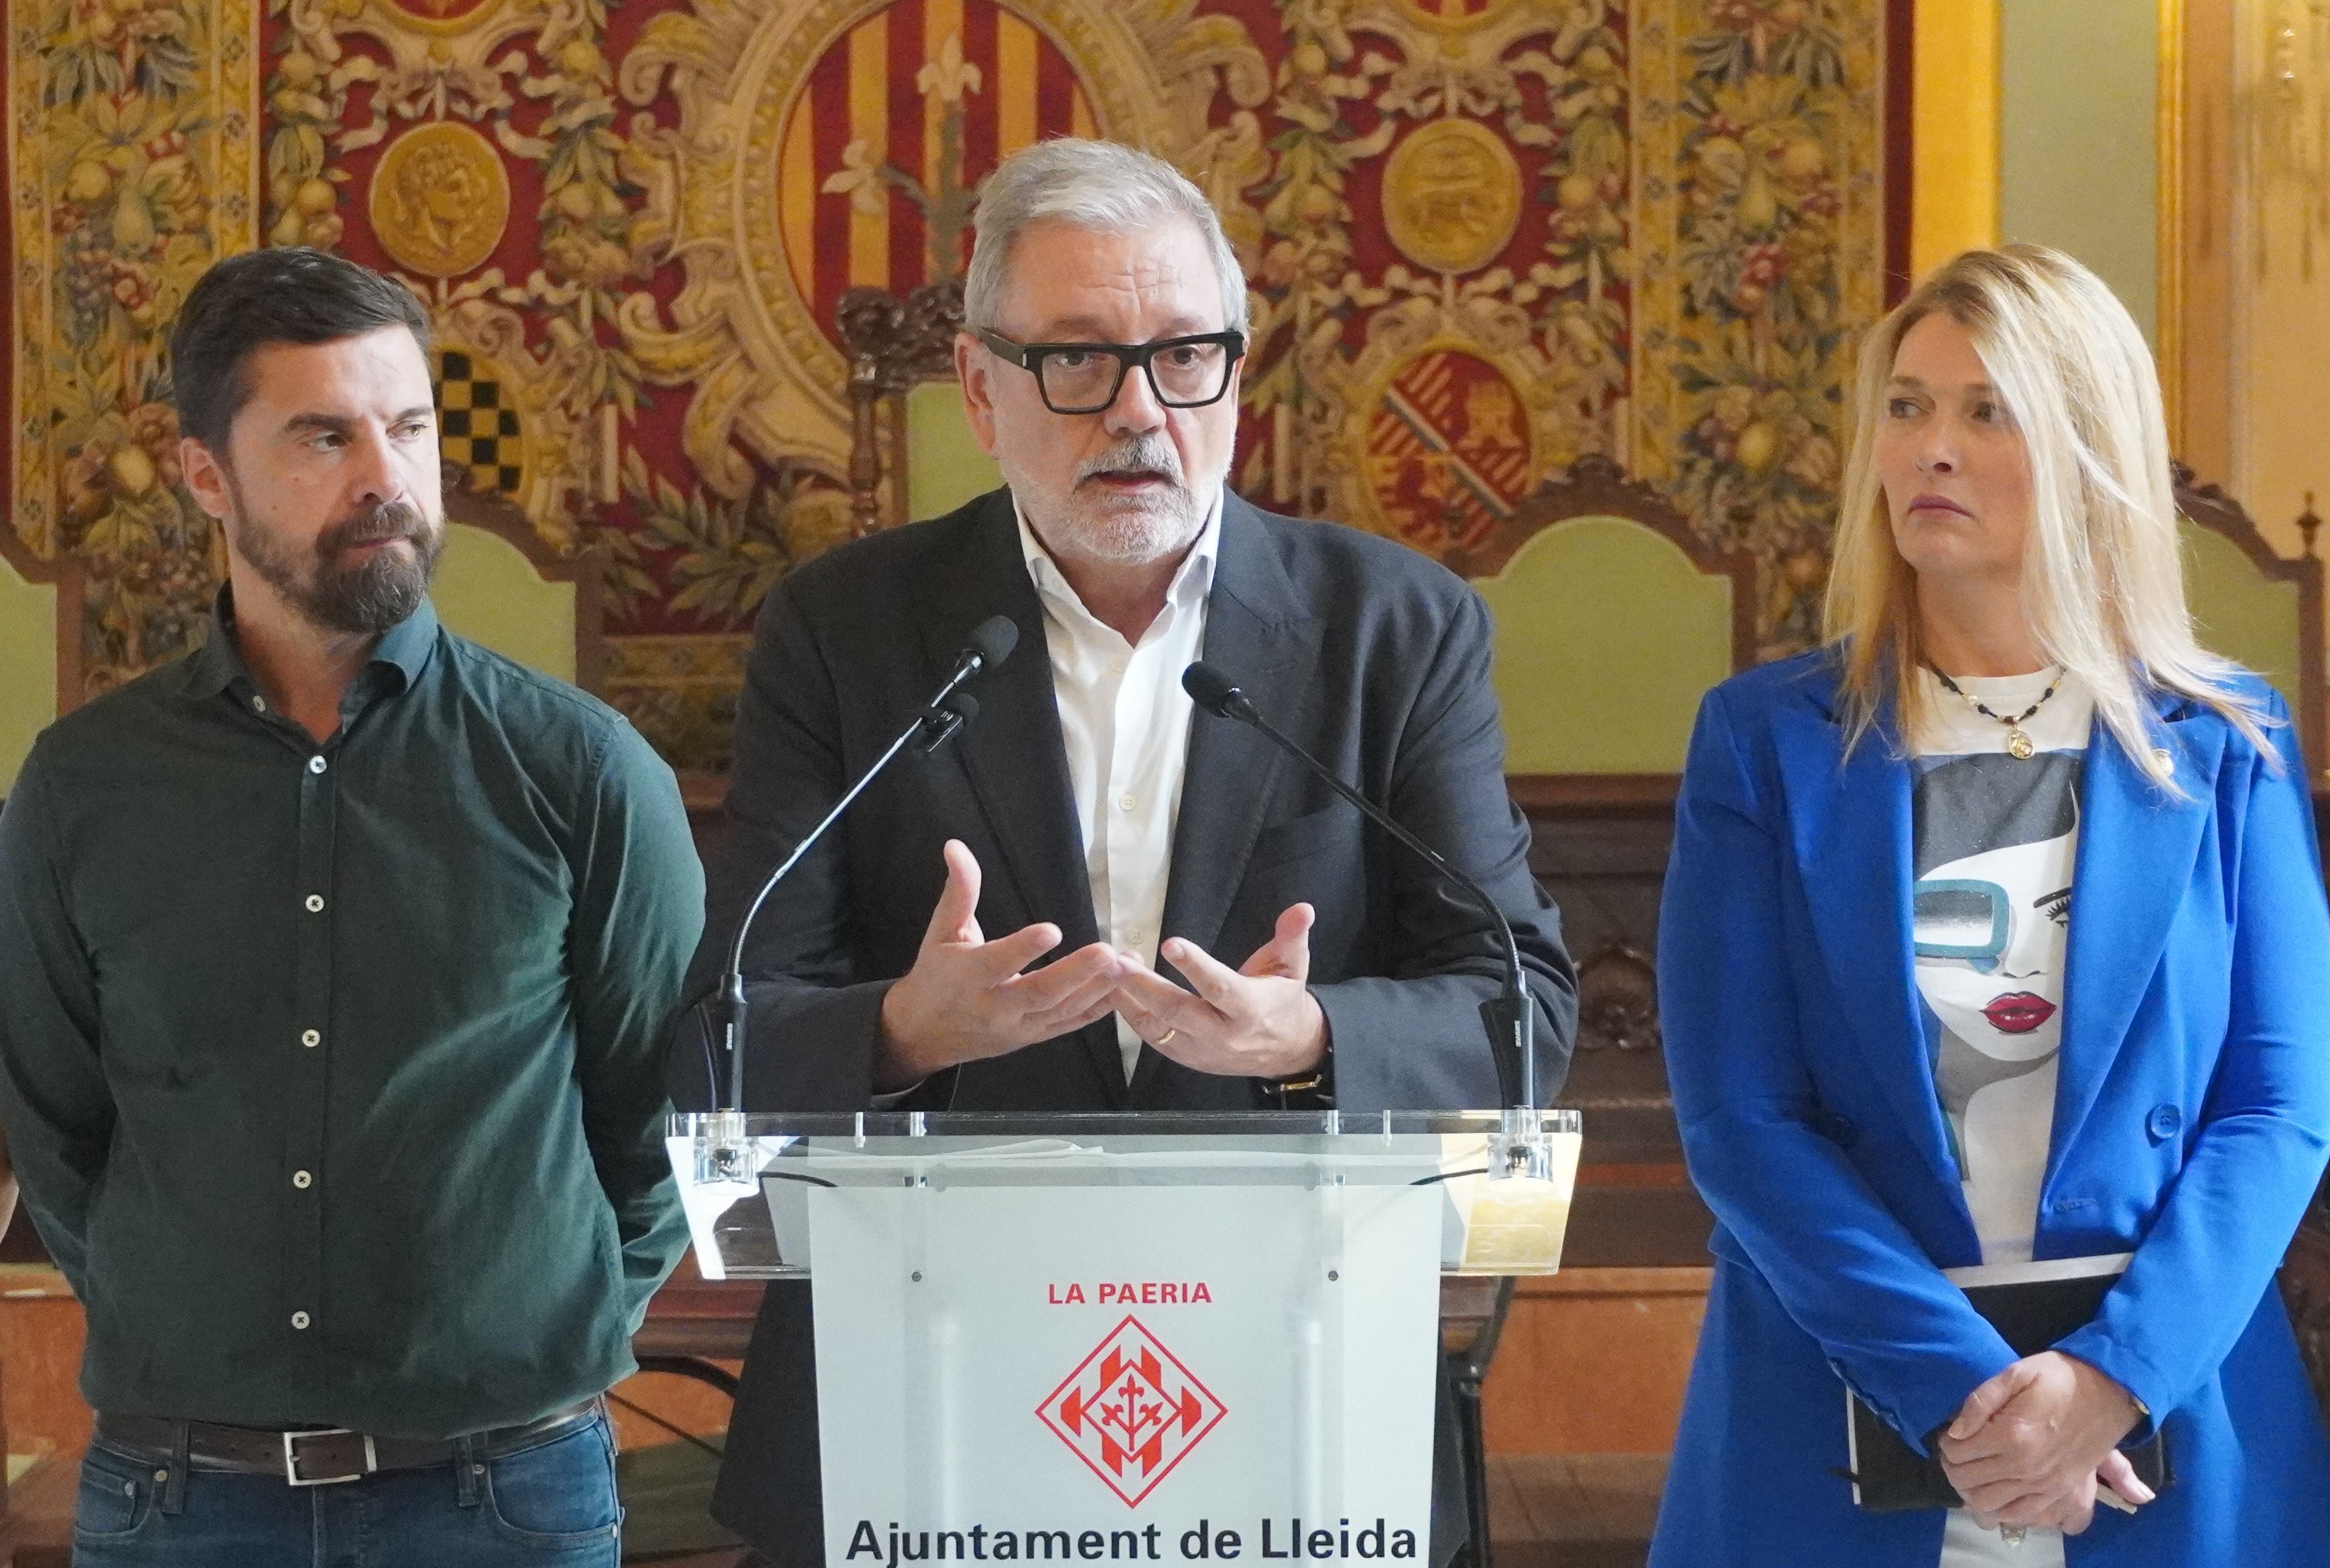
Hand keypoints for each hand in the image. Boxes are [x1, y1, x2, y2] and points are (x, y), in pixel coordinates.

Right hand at [875, 840, 1126, 1089]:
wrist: (925, 1034)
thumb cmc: (935, 976)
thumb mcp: (941, 932)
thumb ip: (959, 891)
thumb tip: (956, 846)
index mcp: (969, 976)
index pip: (998, 962)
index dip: (1023, 948)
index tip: (1052, 930)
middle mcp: (995, 1006)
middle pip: (1039, 992)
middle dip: (1075, 973)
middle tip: (1107, 953)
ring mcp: (1018, 1026)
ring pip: (1060, 1010)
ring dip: (1096, 989)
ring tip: (1126, 965)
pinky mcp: (1033, 1036)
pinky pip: (1068, 1024)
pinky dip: (1096, 1010)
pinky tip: (1122, 992)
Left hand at [1111, 904, 1328, 1079]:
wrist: (1284, 1050)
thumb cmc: (1282, 999)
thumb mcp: (1293, 966)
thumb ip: (1292, 937)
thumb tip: (1302, 908)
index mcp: (1250, 1009)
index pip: (1220, 987)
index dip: (1195, 966)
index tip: (1170, 944)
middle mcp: (1222, 1034)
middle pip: (1178, 1011)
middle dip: (1145, 986)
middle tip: (1118, 961)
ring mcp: (1200, 1049)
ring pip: (1158, 1027)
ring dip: (1130, 999)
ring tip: (1111, 969)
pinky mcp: (1185, 1057)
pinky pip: (1152, 1038)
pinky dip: (1131, 1015)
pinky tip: (1115, 990)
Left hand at [1937, 1351, 2149, 1533]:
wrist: (2108, 1392)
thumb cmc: (2059, 1377)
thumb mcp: (2016, 1373)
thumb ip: (1980, 1401)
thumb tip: (1956, 1431)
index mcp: (2012, 1434)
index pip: (1958, 1452)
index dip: (1947, 1443)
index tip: (1952, 1434)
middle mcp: (2025, 1466)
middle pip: (1968, 1481)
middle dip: (1952, 1468)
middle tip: (1955, 1453)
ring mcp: (2043, 1484)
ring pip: (1987, 1504)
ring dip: (1969, 1491)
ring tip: (1970, 1471)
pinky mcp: (2058, 1493)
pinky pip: (2018, 1515)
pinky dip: (1998, 1510)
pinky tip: (1993, 1491)